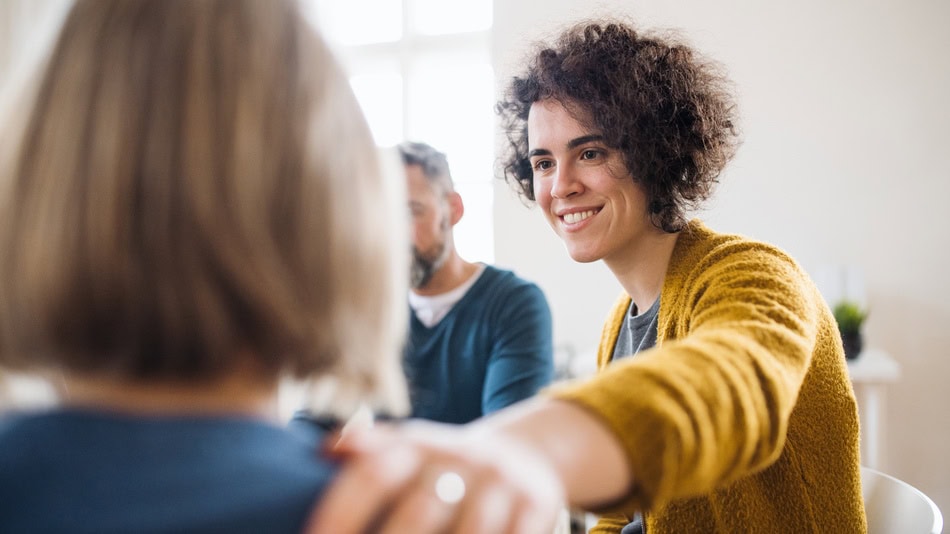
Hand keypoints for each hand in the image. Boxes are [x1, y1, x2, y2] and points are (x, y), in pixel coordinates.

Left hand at [305, 419, 565, 533]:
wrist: (524, 456)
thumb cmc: (444, 467)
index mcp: (418, 443)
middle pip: (418, 511)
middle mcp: (461, 457)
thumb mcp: (410, 449)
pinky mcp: (538, 506)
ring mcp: (502, 483)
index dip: (340, 514)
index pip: (372, 475)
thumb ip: (369, 451)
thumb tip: (324, 451)